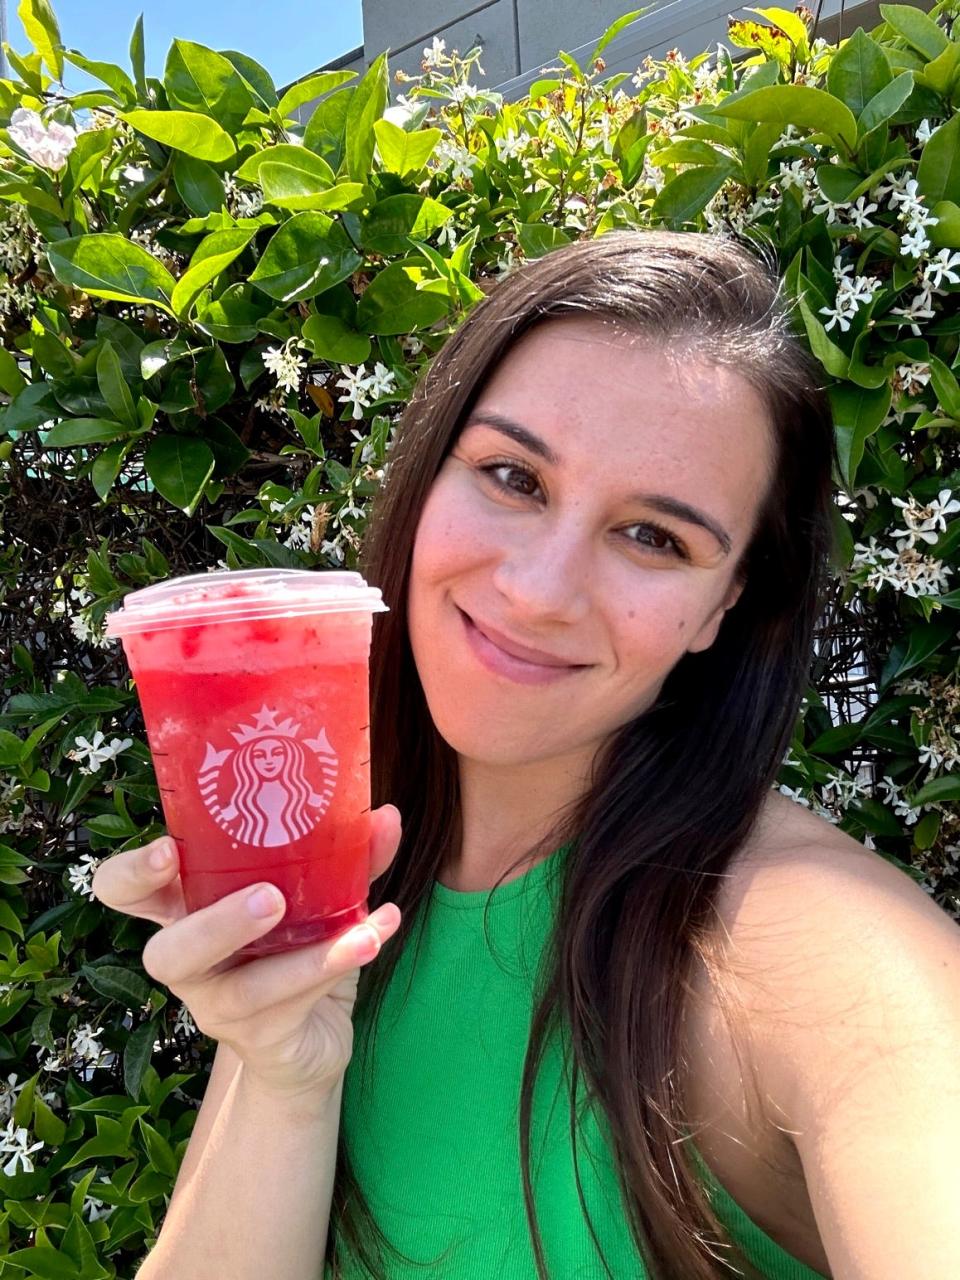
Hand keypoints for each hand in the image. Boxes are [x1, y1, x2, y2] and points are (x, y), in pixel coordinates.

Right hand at [91, 806, 401, 1101]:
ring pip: (244, 991)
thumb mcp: (314, 897)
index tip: (166, 850)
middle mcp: (191, 962)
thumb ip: (344, 856)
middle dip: (215, 926)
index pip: (123, 892)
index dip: (130, 874)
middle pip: (166, 954)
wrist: (311, 1040)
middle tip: (270, 898)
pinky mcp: (262, 1039)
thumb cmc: (296, 947)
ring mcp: (221, 1007)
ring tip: (358, 927)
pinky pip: (298, 1004)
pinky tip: (379, 932)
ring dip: (306, 957)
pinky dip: (343, 963)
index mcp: (184, 911)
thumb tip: (384, 816)